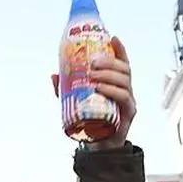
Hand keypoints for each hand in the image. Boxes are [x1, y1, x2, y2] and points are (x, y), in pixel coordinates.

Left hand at [51, 36, 135, 150]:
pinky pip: (123, 98)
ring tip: (92, 74)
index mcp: (116, 84)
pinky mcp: (128, 113)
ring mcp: (128, 101)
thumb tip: (53, 74)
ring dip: (108, 75)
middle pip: (124, 69)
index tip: (113, 37)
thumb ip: (65, 89)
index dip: (120, 49)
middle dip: (109, 61)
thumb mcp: (74, 102)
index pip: (122, 63)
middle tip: (92, 62)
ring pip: (124, 82)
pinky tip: (100, 88)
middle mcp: (126, 89)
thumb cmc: (89, 120)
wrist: (98, 145)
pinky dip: (112, 91)